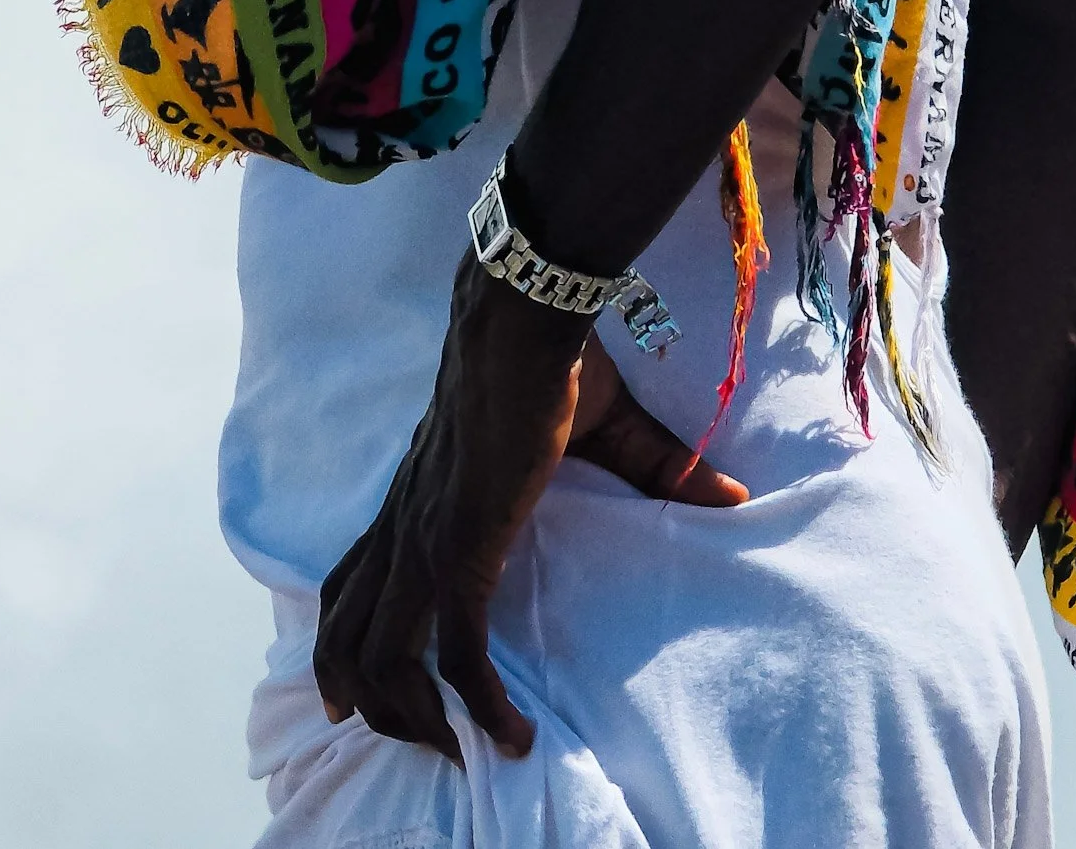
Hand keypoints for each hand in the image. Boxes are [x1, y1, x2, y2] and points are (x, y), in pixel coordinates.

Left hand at [314, 253, 747, 763]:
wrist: (527, 324)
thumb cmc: (557, 363)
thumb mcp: (602, 430)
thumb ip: (654, 469)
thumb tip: (730, 492)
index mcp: (417, 498)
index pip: (353, 577)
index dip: (345, 634)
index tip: (358, 688)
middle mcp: (407, 526)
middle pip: (346, 630)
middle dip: (363, 696)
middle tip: (413, 740)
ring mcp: (428, 541)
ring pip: (383, 655)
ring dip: (411, 716)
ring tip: (457, 751)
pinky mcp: (462, 551)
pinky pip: (457, 652)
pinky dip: (480, 704)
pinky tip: (514, 735)